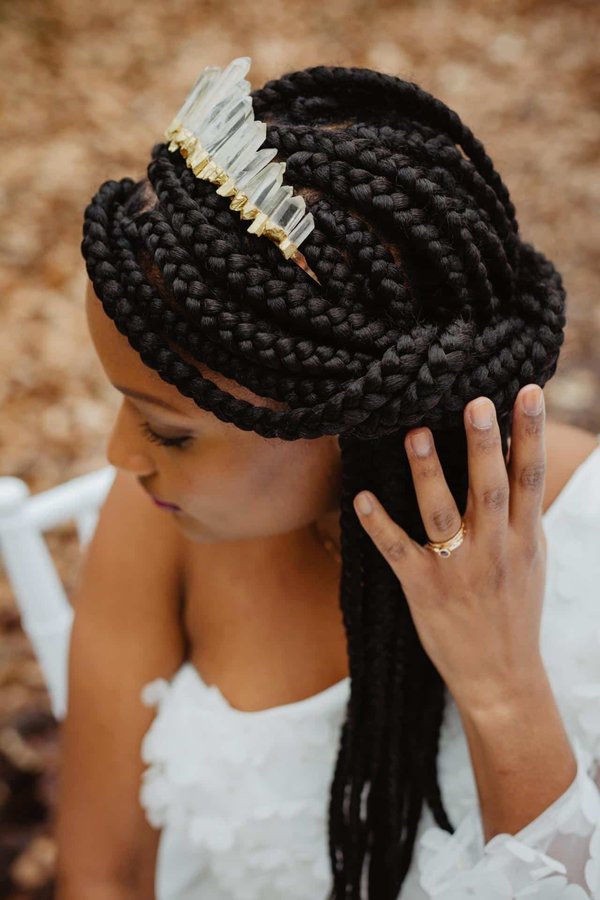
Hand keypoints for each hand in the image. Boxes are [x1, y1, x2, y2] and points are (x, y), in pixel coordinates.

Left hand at [353, 384, 548, 713]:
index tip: (529, 391)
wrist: (502, 677)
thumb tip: (516, 459)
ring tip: (415, 432)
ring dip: (428, 472)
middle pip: (489, 488)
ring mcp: (457, 570)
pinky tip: (361, 497)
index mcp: (523, 537)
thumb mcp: (531, 558)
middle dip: (484, 443)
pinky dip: (379, 524)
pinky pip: (398, 551)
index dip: (531, 433)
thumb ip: (521, 512)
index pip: (529, 476)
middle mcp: (495, 549)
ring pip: (441, 514)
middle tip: (476, 400)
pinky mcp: (423, 589)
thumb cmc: (514, 610)